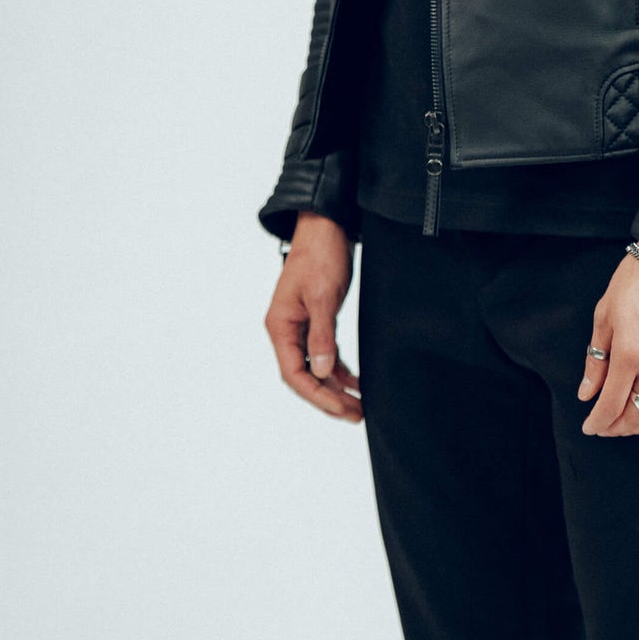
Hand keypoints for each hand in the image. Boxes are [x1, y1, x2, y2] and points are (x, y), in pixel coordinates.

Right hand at [264, 210, 363, 422]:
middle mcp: (287, 329)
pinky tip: (355, 381)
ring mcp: (300, 325)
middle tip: (356, 414)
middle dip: (328, 398)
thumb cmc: (321, 255)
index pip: (294, 374)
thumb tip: (324, 372)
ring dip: (335, 387)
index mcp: (280, 326)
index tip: (341, 409)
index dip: (317, 396)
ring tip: (358, 406)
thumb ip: (322, 336)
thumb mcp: (324, 296)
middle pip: (304, 376)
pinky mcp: (316, 318)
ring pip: (316, 367)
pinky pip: (325, 353)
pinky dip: (339, 368)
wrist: (326, 225)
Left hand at [577, 244, 638, 436]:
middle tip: (607, 427)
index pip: (611, 404)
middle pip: (637, 414)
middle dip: (618, 427)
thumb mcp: (605, 315)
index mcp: (629, 353)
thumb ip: (596, 359)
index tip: (591, 426)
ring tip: (630, 424)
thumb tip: (587, 393)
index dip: (598, 421)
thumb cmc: (637, 281)